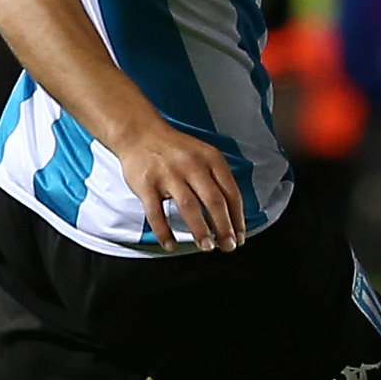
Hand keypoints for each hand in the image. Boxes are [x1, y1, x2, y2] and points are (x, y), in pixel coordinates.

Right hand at [114, 121, 242, 251]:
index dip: (238, 218)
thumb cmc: (175, 149)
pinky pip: (156, 213)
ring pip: (189, 207)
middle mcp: (192, 165)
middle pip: (214, 201)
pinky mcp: (146, 184)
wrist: (140, 133)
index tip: (240, 236)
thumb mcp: (204, 155)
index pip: (231, 192)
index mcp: (211, 159)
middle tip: (228, 246)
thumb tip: (232, 215)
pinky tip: (171, 244)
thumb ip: (218, 179)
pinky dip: (164, 232)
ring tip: (207, 247)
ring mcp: (168, 174)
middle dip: (224, 228)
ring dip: (200, 230)